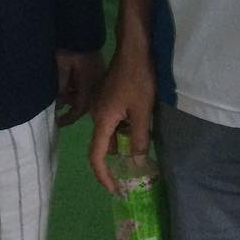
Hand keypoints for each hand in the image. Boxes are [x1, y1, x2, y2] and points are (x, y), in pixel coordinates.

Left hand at [56, 49, 104, 126]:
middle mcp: (97, 85)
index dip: (68, 118)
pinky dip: (78, 89)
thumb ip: (61, 86)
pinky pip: (89, 86)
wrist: (81, 29)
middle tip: (58, 108)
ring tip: (61, 96)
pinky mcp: (98, 70)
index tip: (57, 122)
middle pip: (85, 104)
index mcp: (89, 86)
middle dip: (71, 107)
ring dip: (74, 97)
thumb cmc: (70, 47)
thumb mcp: (62, 66)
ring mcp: (99, 77)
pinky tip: (69, 85)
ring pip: (87, 95)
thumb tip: (59, 104)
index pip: (80, 108)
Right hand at [88, 43, 155, 192]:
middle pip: (104, 144)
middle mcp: (96, 114)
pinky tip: (139, 119)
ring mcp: (100, 104)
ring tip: (144, 137)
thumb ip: (138, 139)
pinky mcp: (107, 97)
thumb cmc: (137, 80)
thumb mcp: (142, 112)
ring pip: (110, 131)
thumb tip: (136, 163)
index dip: (103, 176)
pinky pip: (112, 120)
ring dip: (124, 139)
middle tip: (139, 164)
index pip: (96, 156)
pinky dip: (123, 127)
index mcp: (102, 120)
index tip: (116, 189)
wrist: (133, 50)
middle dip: (120, 155)